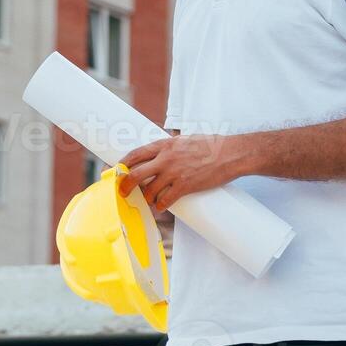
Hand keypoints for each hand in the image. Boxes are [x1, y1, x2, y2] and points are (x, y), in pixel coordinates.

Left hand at [117, 135, 246, 212]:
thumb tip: (158, 154)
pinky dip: (160, 205)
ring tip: (148, 200)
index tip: (115, 171)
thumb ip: (169, 148)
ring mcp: (174, 174)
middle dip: (125, 185)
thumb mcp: (184, 140)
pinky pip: (165, 200)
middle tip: (122, 192)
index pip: (135, 154)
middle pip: (135, 174)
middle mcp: (165, 159)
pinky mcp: (185, 187)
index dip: (122, 164)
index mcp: (164, 145)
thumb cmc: (210, 145)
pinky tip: (160, 206)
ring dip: (146, 198)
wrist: (230, 154)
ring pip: (149, 191)